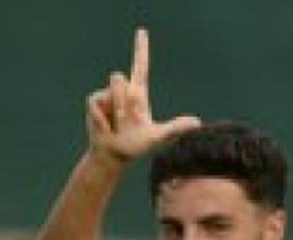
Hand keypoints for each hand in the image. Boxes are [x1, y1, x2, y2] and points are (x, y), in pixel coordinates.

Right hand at [86, 28, 200, 164]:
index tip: (142, 31)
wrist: (114, 156)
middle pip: (121, 78)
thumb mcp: (158, 137)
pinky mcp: (95, 102)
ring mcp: (108, 96)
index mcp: (139, 95)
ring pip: (112, 89)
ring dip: (116, 110)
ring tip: (117, 124)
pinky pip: (98, 104)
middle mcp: (123, 92)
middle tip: (126, 121)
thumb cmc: (136, 146)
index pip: (140, 67)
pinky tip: (106, 127)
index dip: (141, 49)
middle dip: (123, 102)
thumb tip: (197, 122)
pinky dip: (103, 119)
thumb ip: (175, 128)